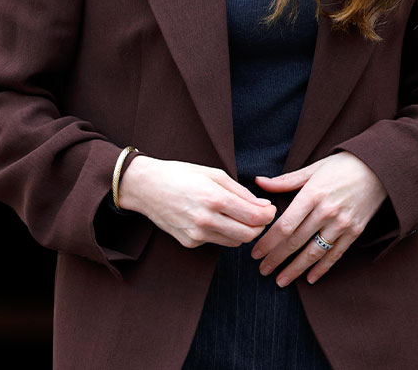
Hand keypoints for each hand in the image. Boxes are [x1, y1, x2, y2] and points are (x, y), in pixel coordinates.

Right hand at [118, 155, 276, 248]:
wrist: (147, 187)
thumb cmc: (181, 174)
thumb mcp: (213, 174)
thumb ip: (240, 191)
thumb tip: (262, 205)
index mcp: (214, 198)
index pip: (253, 217)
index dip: (268, 215)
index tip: (270, 209)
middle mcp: (206, 220)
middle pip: (248, 235)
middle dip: (260, 226)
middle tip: (260, 215)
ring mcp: (196, 235)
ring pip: (234, 242)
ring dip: (243, 231)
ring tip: (240, 215)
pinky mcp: (189, 243)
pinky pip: (216, 241)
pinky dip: (224, 233)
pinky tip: (217, 219)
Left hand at [251, 152, 386, 285]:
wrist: (379, 168)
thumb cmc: (342, 165)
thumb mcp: (313, 168)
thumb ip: (286, 180)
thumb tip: (259, 182)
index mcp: (312, 194)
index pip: (285, 224)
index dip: (268, 241)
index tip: (256, 252)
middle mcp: (326, 211)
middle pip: (296, 241)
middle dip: (276, 258)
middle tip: (262, 270)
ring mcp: (342, 224)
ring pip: (314, 252)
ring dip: (295, 269)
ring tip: (280, 280)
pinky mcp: (355, 232)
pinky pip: (335, 255)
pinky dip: (322, 269)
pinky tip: (309, 278)